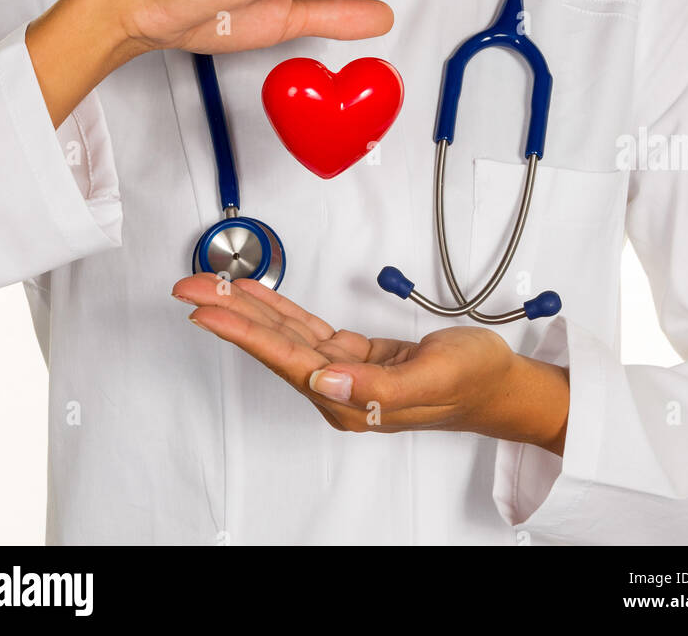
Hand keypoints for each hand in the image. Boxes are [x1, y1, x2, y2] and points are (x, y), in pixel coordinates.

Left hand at [172, 273, 568, 454]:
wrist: (498, 383)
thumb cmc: (473, 381)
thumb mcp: (434, 379)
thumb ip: (376, 389)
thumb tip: (321, 381)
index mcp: (351, 401)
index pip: (284, 360)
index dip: (243, 332)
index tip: (206, 311)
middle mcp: (338, 389)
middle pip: (272, 345)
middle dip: (229, 314)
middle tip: (189, 289)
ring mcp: (343, 372)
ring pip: (284, 334)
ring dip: (248, 308)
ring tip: (211, 287)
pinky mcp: (354, 357)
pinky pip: (306, 328)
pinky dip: (280, 308)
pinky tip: (258, 295)